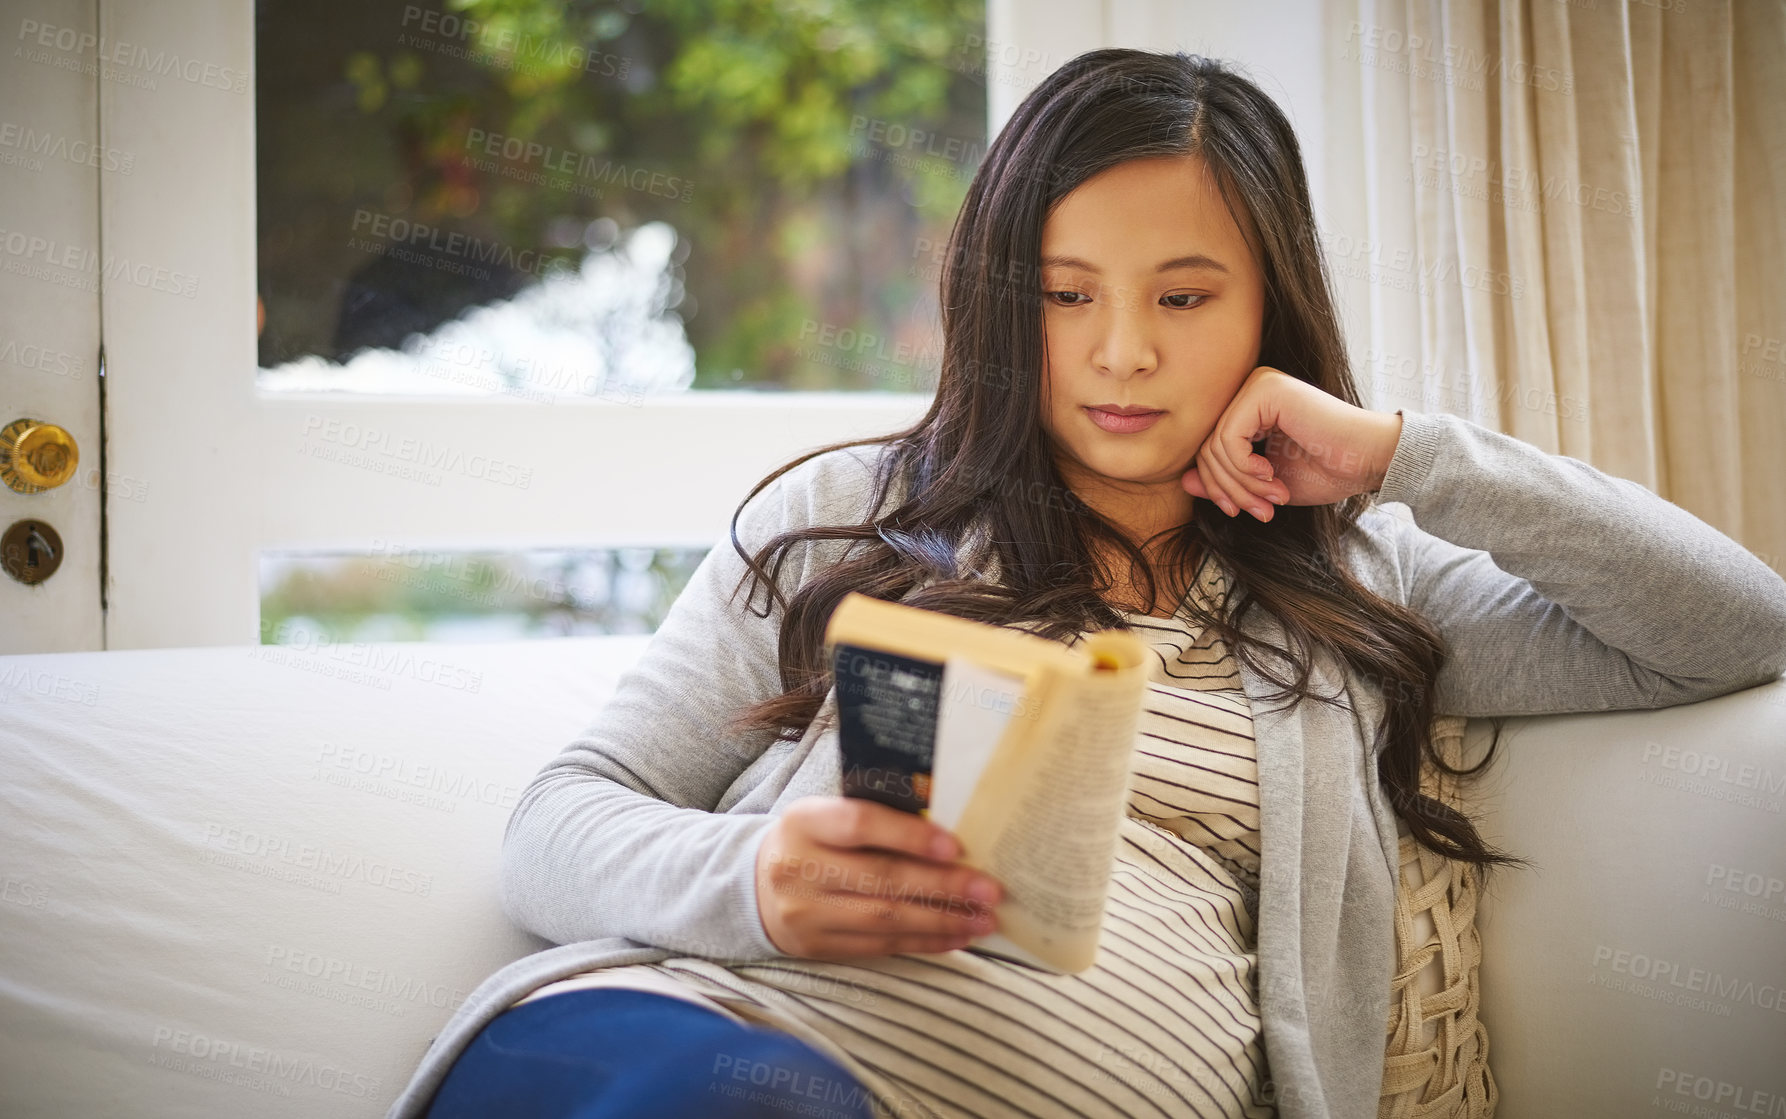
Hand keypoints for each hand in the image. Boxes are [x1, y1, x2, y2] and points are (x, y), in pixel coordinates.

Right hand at [754, 795, 1004, 960]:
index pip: (861, 825)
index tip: (957, 846)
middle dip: (943, 886)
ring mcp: (806, 914)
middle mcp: (799, 869)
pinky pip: (880, 946)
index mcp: (804, 822)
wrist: (758, 886)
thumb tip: (950, 834)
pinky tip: (956, 937)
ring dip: (942, 921)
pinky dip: (923, 941)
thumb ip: (876, 818)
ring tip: (983, 919)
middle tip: (989, 889)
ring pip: (885, 919)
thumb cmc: (812, 841)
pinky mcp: (818, 948)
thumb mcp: (828, 815)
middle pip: (881, 879)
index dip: (910, 836)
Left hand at [1180, 366, 1403, 520]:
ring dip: (1241, 485)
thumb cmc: (1327, 470)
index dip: (1220, 488)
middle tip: (1261, 512)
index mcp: (1250, 407)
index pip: (1209, 450)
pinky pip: (1228, 439)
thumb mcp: (1264, 484)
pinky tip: (1271, 477)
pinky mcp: (1264, 390)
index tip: (1243, 512)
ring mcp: (1257, 385)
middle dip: (1230, 490)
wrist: (1370, 460)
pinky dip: (1244, 468)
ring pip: (1215, 448)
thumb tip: (1184, 481)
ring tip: (1272, 500)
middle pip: (1207, 449)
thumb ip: (1226, 479)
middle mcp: (1250, 389)